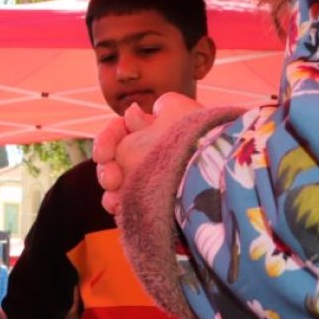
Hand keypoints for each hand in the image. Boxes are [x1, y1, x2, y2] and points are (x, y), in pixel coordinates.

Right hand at [94, 93, 202, 213]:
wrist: (214, 172)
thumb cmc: (193, 139)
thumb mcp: (171, 111)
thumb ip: (143, 114)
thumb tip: (133, 111)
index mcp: (155, 129)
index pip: (118, 131)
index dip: (106, 140)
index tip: (103, 155)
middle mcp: (152, 153)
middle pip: (114, 158)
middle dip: (106, 169)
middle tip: (112, 180)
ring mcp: (151, 178)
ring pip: (116, 181)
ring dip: (111, 187)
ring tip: (115, 199)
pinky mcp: (153, 201)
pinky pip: (126, 201)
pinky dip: (119, 203)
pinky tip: (118, 208)